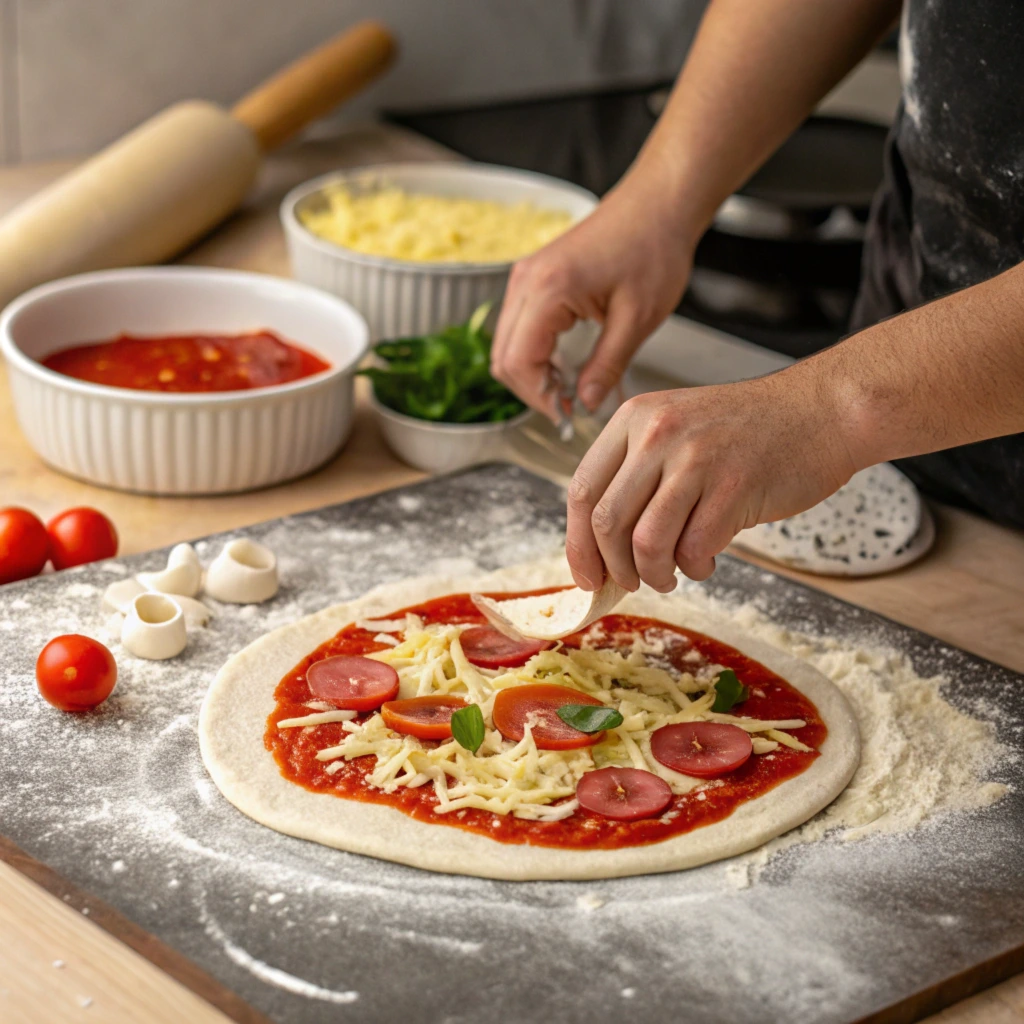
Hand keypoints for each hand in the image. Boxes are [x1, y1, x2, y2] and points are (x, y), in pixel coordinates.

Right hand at [491, 172, 693, 420]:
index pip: (518, 362)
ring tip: (570, 388)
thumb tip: (586, 404)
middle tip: (570, 406)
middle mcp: (526, 281)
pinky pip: (517, 328)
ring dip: (531, 374)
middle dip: (533, 390)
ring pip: (506, 345)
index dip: (539, 398)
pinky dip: (533, 353)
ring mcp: (525, 277)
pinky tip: (564, 364)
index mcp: (548, 290)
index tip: (568, 414)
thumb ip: (607, 366)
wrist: (657, 204)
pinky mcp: (533, 277)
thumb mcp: (638, 319)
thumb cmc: (653, 248)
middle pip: (503, 358)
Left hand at [566, 371, 858, 589]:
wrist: (820, 411)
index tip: (585, 576)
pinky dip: (695, 566)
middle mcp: (658, 434)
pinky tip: (707, 557)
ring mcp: (695, 459)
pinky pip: (693, 548)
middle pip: (606, 522)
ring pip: (645, 542)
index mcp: (634, 419)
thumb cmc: (748, 430)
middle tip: (629, 583)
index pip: (582, 490)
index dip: (577, 544)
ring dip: (654, 573)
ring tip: (670, 573)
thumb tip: (601, 547)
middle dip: (613, 568)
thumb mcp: (676, 429)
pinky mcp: (733, 488)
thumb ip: (637, 474)